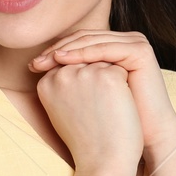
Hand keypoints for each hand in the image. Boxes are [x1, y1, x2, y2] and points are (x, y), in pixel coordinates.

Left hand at [30, 30, 175, 164]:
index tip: (32, 65)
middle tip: (35, 61)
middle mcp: (127, 40)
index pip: (80, 41)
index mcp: (116, 47)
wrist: (143, 137)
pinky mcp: (141, 51)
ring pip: (93, 41)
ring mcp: (137, 43)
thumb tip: (35, 65)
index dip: (55, 52)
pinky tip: (63, 60)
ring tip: (46, 60)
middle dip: (58, 49)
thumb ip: (71, 74)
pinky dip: (83, 53)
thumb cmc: (113, 120)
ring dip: (67, 49)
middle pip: (85, 38)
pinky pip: (105, 48)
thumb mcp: (87, 91)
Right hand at [35, 59, 142, 171]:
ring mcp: (86, 73)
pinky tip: (120, 107)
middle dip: (96, 79)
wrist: (103, 163)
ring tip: (108, 109)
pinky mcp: (109, 76)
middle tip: (100, 109)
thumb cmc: (85, 140)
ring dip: (110, 80)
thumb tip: (76, 63)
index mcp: (46, 83)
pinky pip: (121, 70)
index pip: (69, 66)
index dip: (84, 84)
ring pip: (104, 63)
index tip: (88, 106)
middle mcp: (62, 74)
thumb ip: (62, 85)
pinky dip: (124, 86)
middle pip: (86, 61)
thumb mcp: (61, 111)